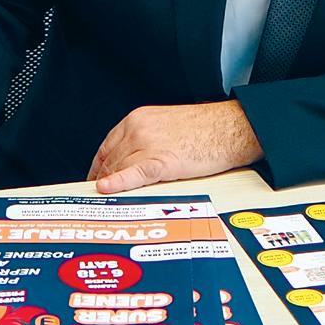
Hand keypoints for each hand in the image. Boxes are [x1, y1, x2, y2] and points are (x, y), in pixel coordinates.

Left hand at [87, 101, 262, 193]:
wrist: (230, 127)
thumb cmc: (205, 128)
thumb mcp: (166, 126)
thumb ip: (144, 139)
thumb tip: (129, 163)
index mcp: (138, 118)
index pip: (107, 147)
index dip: (97, 168)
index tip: (94, 182)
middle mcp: (138, 128)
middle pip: (110, 161)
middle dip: (103, 182)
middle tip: (98, 201)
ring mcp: (148, 143)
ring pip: (118, 169)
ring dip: (110, 187)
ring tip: (105, 206)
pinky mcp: (162, 160)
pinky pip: (133, 174)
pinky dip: (118, 183)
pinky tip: (106, 189)